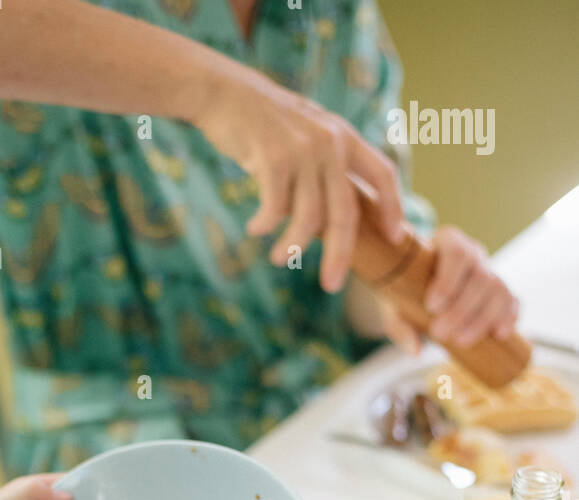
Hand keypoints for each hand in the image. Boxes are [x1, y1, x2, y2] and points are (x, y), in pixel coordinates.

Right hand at [194, 70, 404, 291]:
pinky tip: (254, 228)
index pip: (382, 173)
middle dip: (340, 255)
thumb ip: (323, 170)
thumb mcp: (305, 138)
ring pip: (308, 218)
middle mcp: (330, 143)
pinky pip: (275, 210)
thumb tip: (329, 221)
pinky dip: (265, 226)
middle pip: (345, 212)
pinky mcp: (274, 158)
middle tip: (332, 285)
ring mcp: (303, 150)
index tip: (396, 237)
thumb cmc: (263, 125)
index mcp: (344, 137)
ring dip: (292, 247)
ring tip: (279, 259)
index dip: (393, 206)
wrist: (225, 94)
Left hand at [379, 226, 518, 352]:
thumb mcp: (395, 302)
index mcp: (447, 242)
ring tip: (461, 341)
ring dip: (482, 319)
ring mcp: (490, 271)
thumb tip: (416, 350)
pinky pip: (512, 300)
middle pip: (480, 275)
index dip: (447, 280)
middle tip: (439, 334)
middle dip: (462, 309)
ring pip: (498, 290)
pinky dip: (509, 317)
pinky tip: (499, 335)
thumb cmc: (407, 289)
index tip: (431, 306)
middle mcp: (474, 252)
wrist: (422, 288)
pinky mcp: (501, 292)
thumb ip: (399, 324)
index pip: (456, 252)